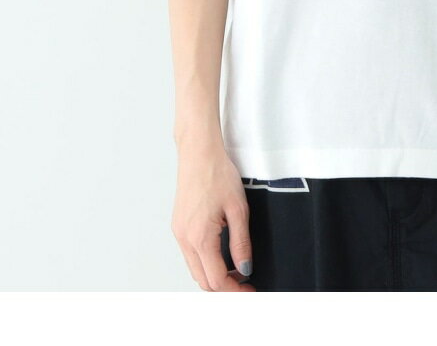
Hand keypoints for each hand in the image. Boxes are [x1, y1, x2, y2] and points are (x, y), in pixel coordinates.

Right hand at [171, 144, 255, 291]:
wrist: (199, 153)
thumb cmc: (218, 174)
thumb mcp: (238, 209)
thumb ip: (241, 242)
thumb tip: (245, 268)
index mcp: (200, 237)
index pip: (217, 280)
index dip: (235, 290)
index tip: (250, 290)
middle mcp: (185, 239)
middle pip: (203, 281)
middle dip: (225, 287)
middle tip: (246, 284)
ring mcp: (179, 233)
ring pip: (195, 270)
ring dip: (214, 276)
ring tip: (237, 270)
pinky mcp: (179, 226)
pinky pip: (191, 255)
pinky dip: (206, 262)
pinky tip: (221, 255)